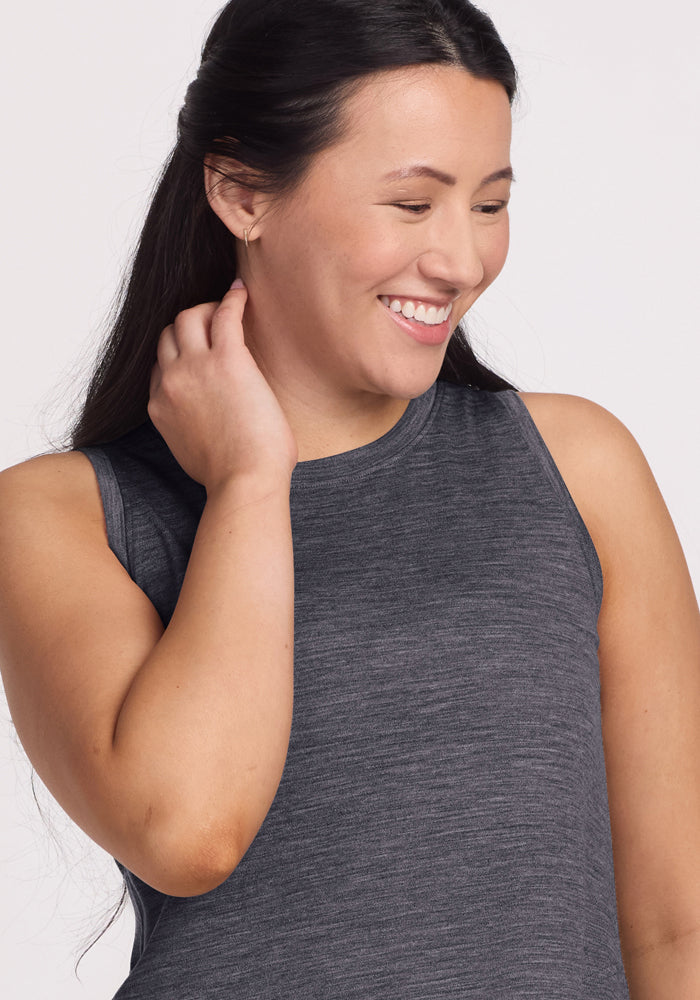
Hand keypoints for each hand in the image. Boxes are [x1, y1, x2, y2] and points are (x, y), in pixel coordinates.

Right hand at [148, 283, 297, 492]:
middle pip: (167, 335)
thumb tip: (205, 423)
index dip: (177, 355)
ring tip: (225, 308)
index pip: (159, 366)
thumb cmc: (232, 475)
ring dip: (205, 308)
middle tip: (212, 323)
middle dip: (187, 325)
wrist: (245, 481)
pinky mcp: (227, 359)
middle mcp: (170, 382)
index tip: (197, 352)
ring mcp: (195, 368)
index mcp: (160, 407)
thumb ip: (188, 428)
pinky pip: (224, 315)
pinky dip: (232, 299)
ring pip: (187, 317)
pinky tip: (242, 292)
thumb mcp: (190, 451)